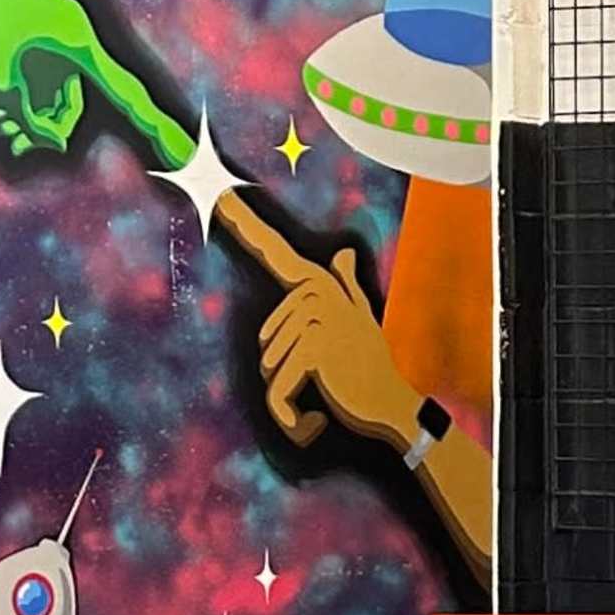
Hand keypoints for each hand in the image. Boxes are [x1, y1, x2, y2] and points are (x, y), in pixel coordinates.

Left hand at [255, 237, 416, 454]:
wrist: (392, 404)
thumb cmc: (372, 364)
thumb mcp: (360, 321)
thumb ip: (347, 286)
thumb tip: (344, 252)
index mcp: (320, 286)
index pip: (277, 253)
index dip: (247, 224)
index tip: (222, 193)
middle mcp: (317, 293)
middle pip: (267, 341)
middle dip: (288, 372)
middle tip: (327, 378)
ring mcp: (316, 317)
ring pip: (270, 367)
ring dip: (290, 393)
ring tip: (326, 391)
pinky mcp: (314, 346)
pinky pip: (278, 390)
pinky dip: (289, 416)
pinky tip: (311, 421)